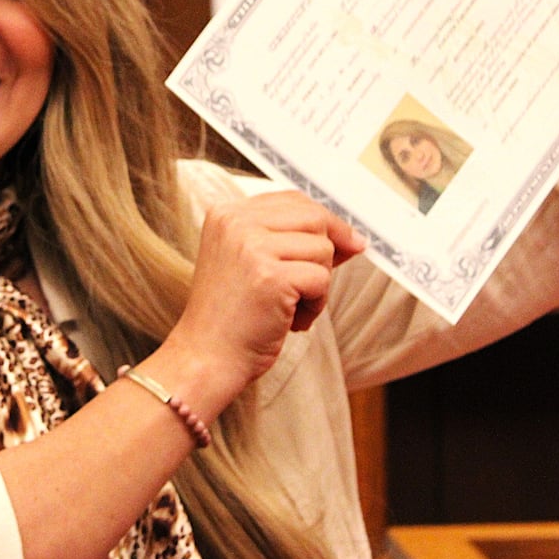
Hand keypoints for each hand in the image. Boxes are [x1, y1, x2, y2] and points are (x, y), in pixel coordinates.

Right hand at [167, 192, 365, 398]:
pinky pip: (322, 279)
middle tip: (314, 286)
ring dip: (318, 285)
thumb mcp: (254, 265)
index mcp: (227, 214)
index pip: (293, 200)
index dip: (324, 222)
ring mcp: (251, 247)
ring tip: (288, 307)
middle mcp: (235, 222)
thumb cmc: (231, 317)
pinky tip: (289, 320)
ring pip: (322, 249)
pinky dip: (315, 305)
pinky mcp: (270, 276)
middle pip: (313, 217)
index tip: (345, 244)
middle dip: (328, 252)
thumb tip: (352, 237)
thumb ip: (293, 242)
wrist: (206, 358)